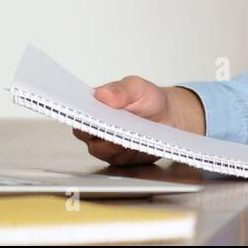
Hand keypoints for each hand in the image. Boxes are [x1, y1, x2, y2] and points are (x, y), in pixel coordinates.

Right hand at [71, 77, 205, 165]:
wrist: (170, 117)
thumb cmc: (149, 100)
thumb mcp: (138, 87)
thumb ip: (121, 90)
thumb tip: (102, 94)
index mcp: (96, 106)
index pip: (78, 112)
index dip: (77, 114)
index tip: (84, 114)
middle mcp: (97, 126)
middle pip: (84, 133)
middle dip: (94, 130)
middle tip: (106, 125)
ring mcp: (106, 144)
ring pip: (98, 149)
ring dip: (109, 143)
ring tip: (122, 135)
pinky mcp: (119, 158)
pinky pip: (114, 159)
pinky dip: (121, 153)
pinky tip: (131, 145)